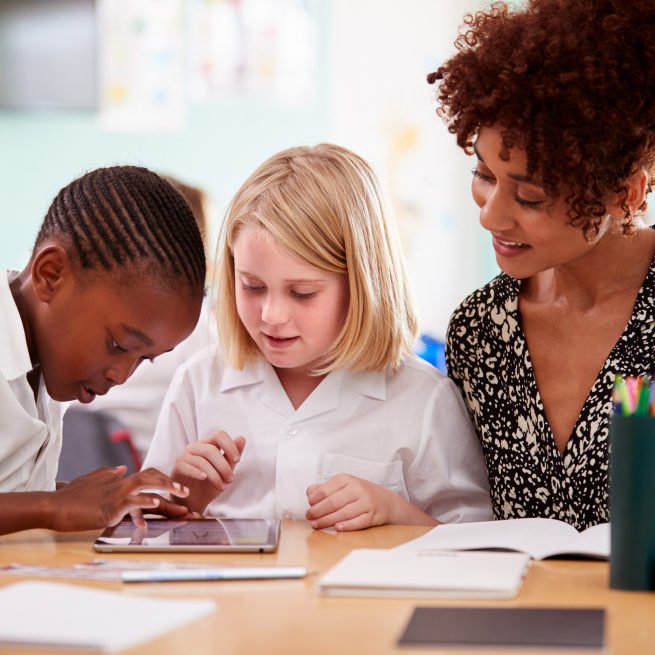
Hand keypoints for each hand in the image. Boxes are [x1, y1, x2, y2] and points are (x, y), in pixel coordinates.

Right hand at [49, 466, 190, 530]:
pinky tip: (156, 502)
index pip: (147, 476)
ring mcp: (116, 494)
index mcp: (119, 480)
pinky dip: (144, 502)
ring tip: (181, 494)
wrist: (54, 505)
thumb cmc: (71, 496)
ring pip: (146, 485)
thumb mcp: (92, 480)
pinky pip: (131, 502)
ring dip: (166, 488)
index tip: (178, 487)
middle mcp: (120, 483)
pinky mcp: (110, 507)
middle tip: (187, 491)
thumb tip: (122, 468)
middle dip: (172, 484)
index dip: (163, 480)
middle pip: (152, 478)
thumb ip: (108, 474)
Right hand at [171, 430, 245, 512]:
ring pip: (202, 460)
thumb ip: (231, 456)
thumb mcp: (224, 471)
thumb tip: (242, 438)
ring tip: (221, 487)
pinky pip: (188, 466)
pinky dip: (198, 472)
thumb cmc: (208, 485)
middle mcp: (196, 447)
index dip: (230, 445)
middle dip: (223, 466)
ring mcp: (185, 456)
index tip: (237, 459)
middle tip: (230, 479)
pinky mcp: (177, 467)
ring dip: (215, 475)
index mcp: (208, 444)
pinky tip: (204, 478)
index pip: (219, 435)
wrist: (192, 502)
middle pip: (211, 449)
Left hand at [305, 474, 402, 530]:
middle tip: (310, 517)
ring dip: (327, 521)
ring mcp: (366, 502)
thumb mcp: (343, 486)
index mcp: (347, 480)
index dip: (314, 500)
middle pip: (333, 502)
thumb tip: (310, 492)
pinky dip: (347, 525)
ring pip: (343, 513)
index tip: (309, 506)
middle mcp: (357, 489)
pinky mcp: (373, 515)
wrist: (385, 501)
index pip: (325, 490)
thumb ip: (325, 488)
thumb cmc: (359, 494)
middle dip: (318, 512)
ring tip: (316, 525)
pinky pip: (359, 521)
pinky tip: (337, 528)